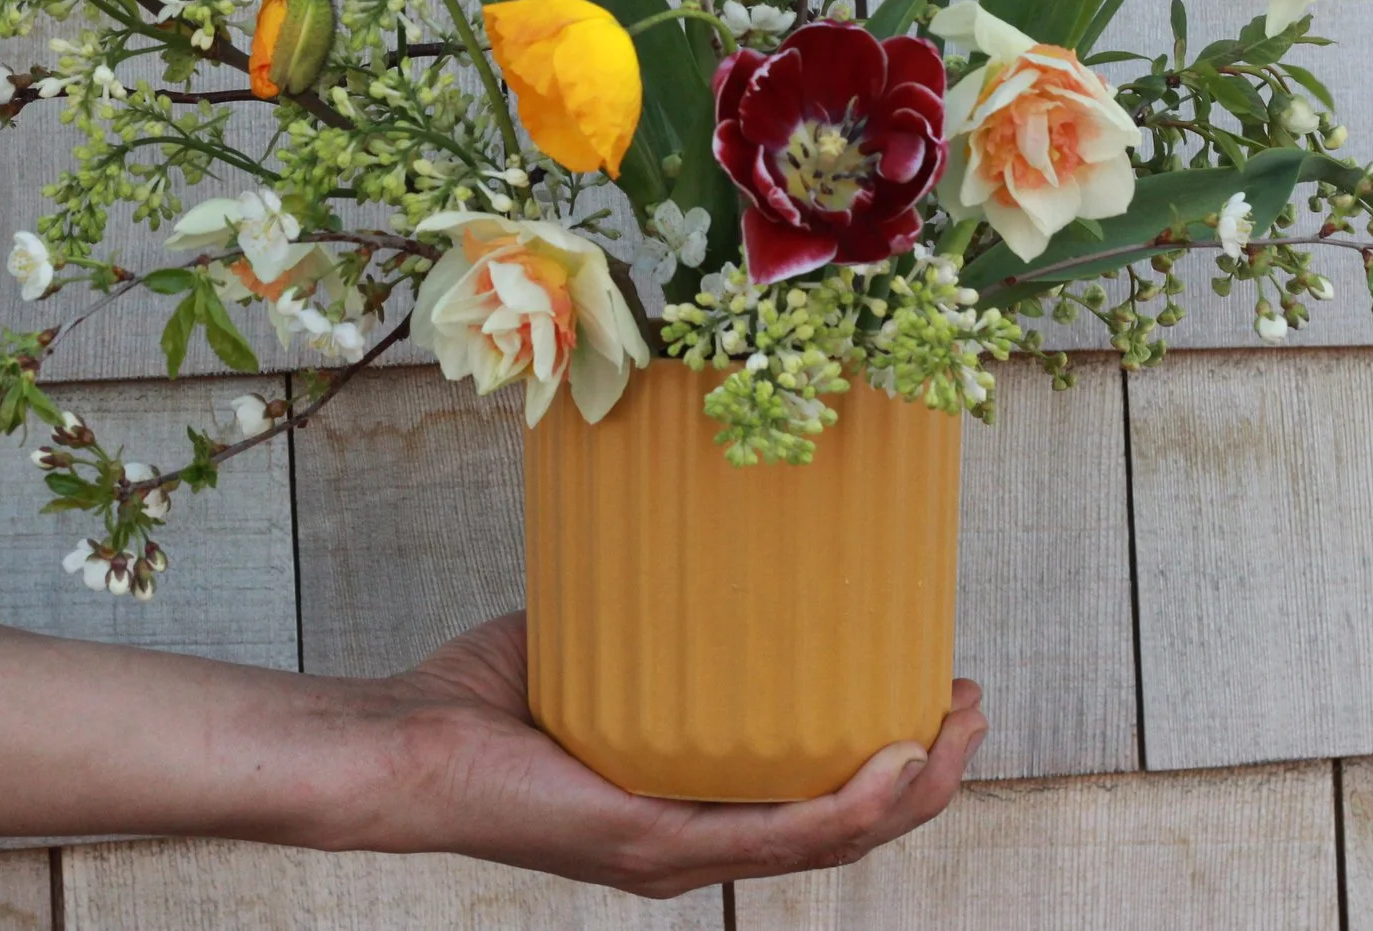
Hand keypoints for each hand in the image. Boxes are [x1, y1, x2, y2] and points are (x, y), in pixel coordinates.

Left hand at [352, 614, 984, 897]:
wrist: (401, 747)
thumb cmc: (477, 702)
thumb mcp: (589, 648)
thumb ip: (644, 605)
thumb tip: (690, 521)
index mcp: (690, 803)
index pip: (816, 796)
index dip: (891, 758)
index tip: (939, 688)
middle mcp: (695, 839)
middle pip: (847, 826)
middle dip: (926, 771)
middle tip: (970, 704)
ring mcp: (677, 851)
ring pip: (831, 838)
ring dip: (910, 788)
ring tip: (956, 727)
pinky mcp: (650, 844)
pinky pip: (771, 836)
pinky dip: (843, 809)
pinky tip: (889, 769)